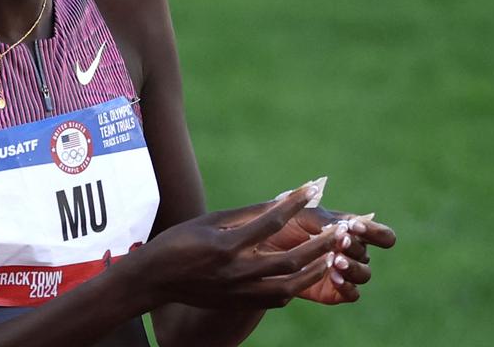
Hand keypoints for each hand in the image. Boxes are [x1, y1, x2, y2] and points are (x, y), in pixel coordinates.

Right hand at [130, 183, 339, 309]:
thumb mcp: (210, 222)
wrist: (155, 280)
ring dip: (314, 270)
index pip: (271, 222)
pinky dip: (295, 285)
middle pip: (290, 260)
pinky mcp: (240, 303)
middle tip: (338, 230)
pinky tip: (305, 273)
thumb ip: (246, 215)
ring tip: (332, 255)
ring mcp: (240, 292)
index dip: (294, 203)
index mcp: (228, 246)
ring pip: (289, 286)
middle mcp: (237, 272)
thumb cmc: (179, 243)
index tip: (312, 189)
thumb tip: (278, 202)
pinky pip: (276, 298)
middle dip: (319, 244)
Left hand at [261, 205, 395, 303]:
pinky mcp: (333, 292)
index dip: (375, 232)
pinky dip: (348, 287)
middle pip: (367, 253)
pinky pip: (352, 294)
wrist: (258, 251)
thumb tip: (345, 227)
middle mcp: (351, 252)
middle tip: (340, 242)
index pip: (379, 234)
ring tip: (336, 261)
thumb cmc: (280, 225)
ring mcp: (343, 272)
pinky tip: (335, 278)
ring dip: (354, 267)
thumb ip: (324, 219)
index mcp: (350, 230)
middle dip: (354, 246)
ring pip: (364, 274)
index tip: (354, 226)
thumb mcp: (301, 215)